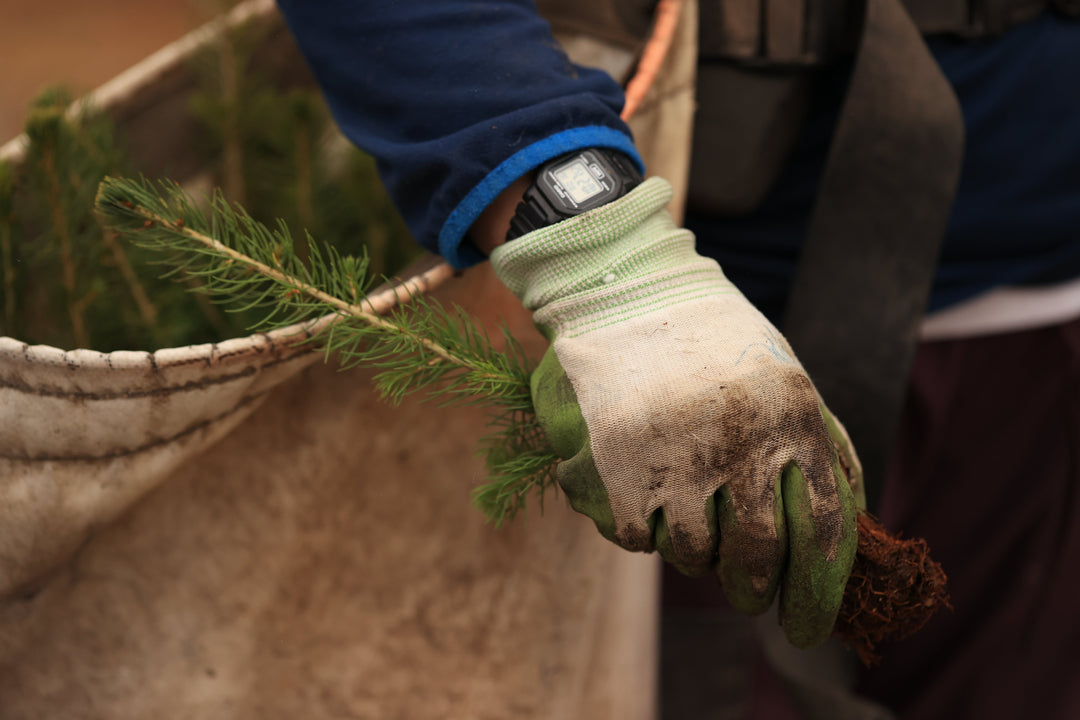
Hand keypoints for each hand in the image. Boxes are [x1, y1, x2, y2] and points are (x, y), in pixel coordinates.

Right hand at [490, 178, 862, 647]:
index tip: (806, 631)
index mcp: (793, 416)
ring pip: (692, 554)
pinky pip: (636, 539)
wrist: (623, 288)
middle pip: (756, 556)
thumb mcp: (787, 376)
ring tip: (686, 513)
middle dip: (751, 588)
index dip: (817, 595)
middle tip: (745, 592)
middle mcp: (740, 440)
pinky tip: (642, 487)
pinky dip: (642, 527)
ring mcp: (675, 456)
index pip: (823, 532)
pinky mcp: (616, 468)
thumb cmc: (713, 341)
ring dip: (692, 550)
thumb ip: (822, 445)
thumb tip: (851, 525)